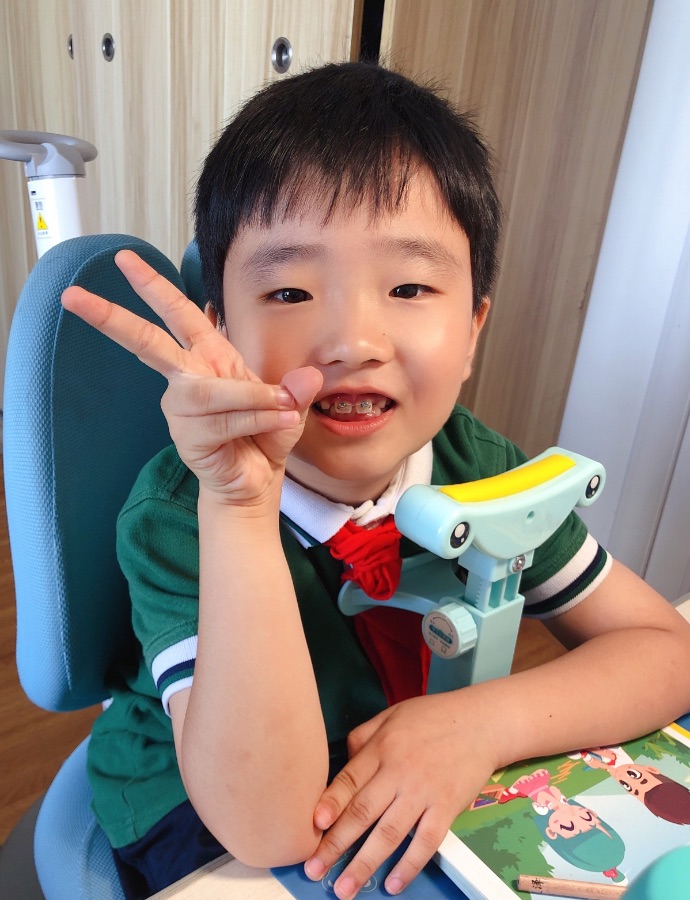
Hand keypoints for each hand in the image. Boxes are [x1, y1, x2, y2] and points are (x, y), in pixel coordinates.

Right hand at [61, 250, 321, 503]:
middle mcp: (188, 378)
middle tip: (73, 295)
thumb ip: (298, 388)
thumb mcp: (291, 405)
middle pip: (147, 342)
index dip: (153, 286)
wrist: (258, 479)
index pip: (178, 314)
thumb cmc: (266, 435)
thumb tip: (311, 376)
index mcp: (208, 356)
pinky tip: (272, 426)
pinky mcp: (187, 437)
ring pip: (209, 392)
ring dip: (251, 398)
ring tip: (282, 408)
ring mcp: (182, 409)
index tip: (124, 258)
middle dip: (114, 318)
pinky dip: (254, 419)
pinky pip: (222, 420)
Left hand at [304, 692, 498, 897]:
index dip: (330, 803)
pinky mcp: (447, 807)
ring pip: (389, 833)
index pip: (349, 779)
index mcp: (382, 747)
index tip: (313, 826)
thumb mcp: (391, 715)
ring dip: (364, 864)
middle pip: (363, 812)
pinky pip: (425, 842)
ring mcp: (424, 792)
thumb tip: (341, 765)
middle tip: (314, 868)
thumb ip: (364, 738)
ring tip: (344, 888)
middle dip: (336, 844)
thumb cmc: (433, 717)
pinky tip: (393, 884)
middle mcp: (399, 771)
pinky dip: (408, 865)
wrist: (480, 722)